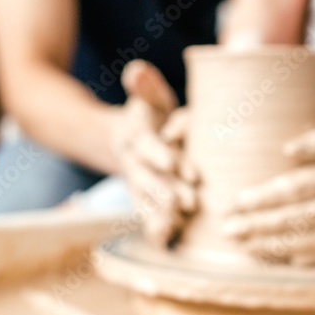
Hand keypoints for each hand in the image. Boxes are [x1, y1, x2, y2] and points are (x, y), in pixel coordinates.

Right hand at [113, 60, 198, 246]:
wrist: (125, 141)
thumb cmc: (151, 115)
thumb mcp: (149, 98)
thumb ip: (145, 86)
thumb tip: (137, 69)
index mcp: (135, 136)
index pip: (147, 144)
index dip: (160, 153)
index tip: (175, 162)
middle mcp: (133, 164)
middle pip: (148, 178)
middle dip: (167, 189)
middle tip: (190, 201)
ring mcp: (137, 185)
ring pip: (146, 201)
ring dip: (161, 214)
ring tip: (178, 224)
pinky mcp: (144, 201)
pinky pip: (147, 217)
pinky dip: (154, 230)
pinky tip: (164, 244)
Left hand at [223, 99, 314, 264]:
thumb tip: (285, 150)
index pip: (298, 189)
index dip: (266, 198)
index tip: (238, 203)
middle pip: (303, 219)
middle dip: (263, 227)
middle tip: (230, 230)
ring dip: (281, 247)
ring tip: (249, 247)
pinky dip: (312, 258)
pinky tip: (285, 259)